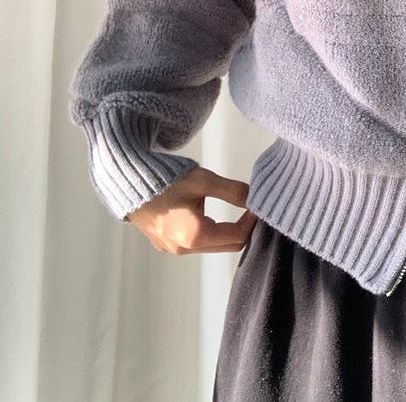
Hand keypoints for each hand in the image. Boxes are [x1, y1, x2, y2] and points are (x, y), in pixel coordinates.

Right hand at [124, 166, 256, 254]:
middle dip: (242, 228)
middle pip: (227, 246)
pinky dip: (209, 231)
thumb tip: (255, 198)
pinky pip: (195, 243)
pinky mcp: (164, 243)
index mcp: (194, 235)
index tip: (257, 205)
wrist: (127, 180)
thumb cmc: (165, 178)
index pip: (238, 237)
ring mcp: (172, 248)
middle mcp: (183, 248)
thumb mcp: (203, 180)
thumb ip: (233, 191)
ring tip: (233, 208)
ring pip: (211, 245)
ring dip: (225, 230)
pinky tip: (209, 212)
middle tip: (250, 208)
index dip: (252, 221)